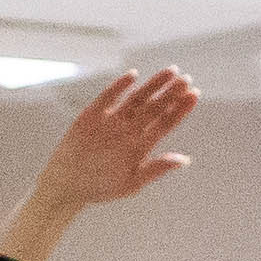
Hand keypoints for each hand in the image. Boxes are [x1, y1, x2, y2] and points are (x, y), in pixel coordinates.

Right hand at [37, 69, 199, 211]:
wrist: (66, 187)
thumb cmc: (100, 188)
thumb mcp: (131, 183)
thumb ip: (156, 169)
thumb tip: (184, 160)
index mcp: (142, 145)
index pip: (166, 122)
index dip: (180, 109)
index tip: (194, 94)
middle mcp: (130, 129)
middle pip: (155, 107)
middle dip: (171, 93)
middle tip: (186, 78)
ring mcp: (112, 120)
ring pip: (136, 98)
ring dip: (153, 85)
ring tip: (170, 72)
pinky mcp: (92, 115)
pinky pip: (108, 97)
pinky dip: (119, 86)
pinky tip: (133, 76)